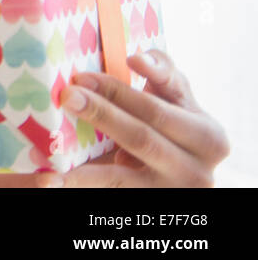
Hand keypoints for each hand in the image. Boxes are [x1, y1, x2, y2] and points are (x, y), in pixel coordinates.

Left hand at [38, 49, 229, 186]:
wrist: (176, 182)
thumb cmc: (172, 131)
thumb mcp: (178, 106)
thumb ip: (164, 76)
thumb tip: (138, 59)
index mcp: (208, 136)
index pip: (166, 106)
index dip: (128, 88)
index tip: (100, 70)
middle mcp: (197, 168)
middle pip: (143, 133)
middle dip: (104, 110)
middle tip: (69, 93)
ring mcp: (172, 189)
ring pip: (127, 164)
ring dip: (91, 141)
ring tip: (57, 129)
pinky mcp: (146, 201)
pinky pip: (110, 187)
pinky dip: (78, 181)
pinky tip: (51, 177)